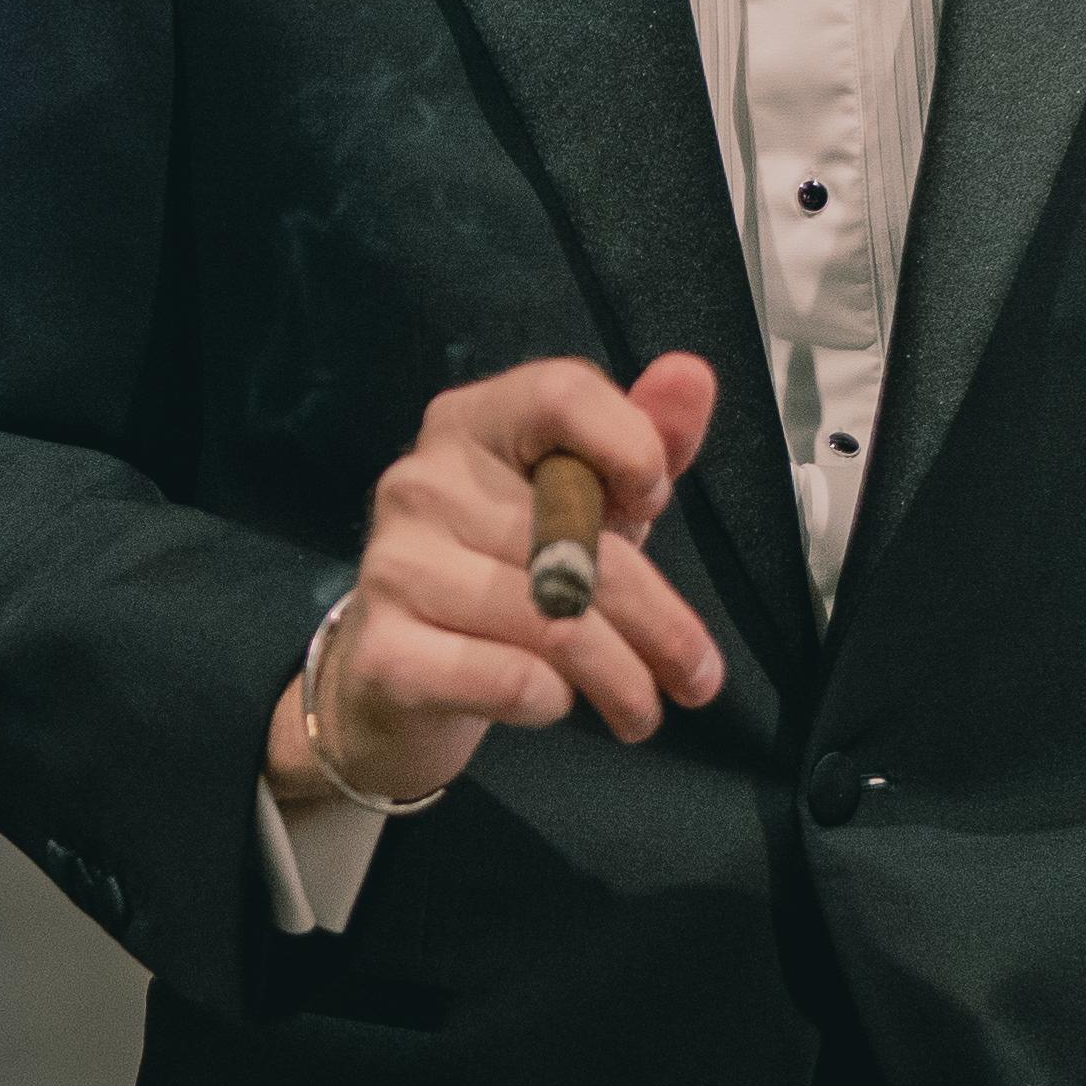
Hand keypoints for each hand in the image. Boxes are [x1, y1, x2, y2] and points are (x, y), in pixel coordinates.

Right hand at [268, 353, 723, 811]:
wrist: (395, 679)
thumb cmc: (505, 573)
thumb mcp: (584, 503)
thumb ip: (643, 439)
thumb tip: (693, 375)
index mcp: (472, 423)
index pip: (560, 393)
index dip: (630, 445)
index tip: (654, 503)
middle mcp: (421, 480)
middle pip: (575, 533)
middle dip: (659, 620)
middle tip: (699, 678)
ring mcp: (395, 564)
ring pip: (551, 620)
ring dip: (621, 678)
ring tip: (643, 710)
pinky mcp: (385, 652)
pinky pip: (508, 677)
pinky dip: (552, 700)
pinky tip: (556, 702)